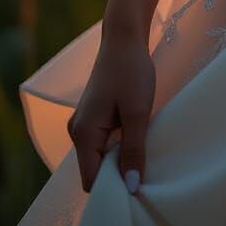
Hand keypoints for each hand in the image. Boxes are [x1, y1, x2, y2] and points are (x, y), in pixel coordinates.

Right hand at [66, 27, 155, 193]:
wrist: (124, 38)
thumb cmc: (131, 71)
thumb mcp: (137, 111)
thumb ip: (134, 149)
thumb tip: (131, 187)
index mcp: (83, 134)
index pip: (92, 179)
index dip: (114, 187)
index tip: (139, 186)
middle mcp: (77, 132)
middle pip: (95, 169)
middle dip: (118, 173)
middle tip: (147, 169)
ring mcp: (84, 123)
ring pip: (101, 155)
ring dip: (121, 157)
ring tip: (145, 151)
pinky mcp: (94, 116)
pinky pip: (103, 142)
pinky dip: (119, 144)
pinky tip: (138, 136)